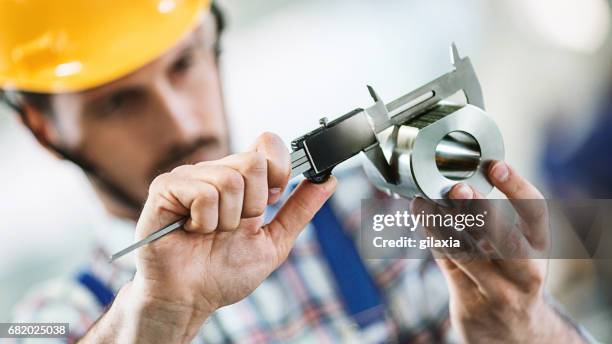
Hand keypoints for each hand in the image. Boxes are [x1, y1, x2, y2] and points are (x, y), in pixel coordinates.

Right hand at [89, 132, 335, 342]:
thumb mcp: (273, 242)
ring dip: (227, 220)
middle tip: (235, 226)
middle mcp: (215, 171)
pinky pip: (203, 192)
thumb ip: (299, 210)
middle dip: (253, 206)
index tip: (272, 200)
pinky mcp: (166, 187)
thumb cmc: (223, 273)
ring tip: (210, 233)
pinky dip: (205, 221)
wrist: (188, 299)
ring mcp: (189, 177)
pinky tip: (192, 231)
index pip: (268, 143)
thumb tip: (329, 180)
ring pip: (230, 180)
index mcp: (241, 179)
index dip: (279, 169)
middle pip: (254, 162)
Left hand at [413, 161, 585, 343]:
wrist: (513, 333)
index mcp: (539, 248)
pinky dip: (432, 235)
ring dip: (442, 222)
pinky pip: (447, 262)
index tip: (494, 165)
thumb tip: (459, 178)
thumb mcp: (516, 250)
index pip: (535, 213)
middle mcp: (525, 272)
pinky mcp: (471, 302)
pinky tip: (420, 214)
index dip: (516, 187)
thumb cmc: (509, 277)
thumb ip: (493, 219)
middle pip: (506, 240)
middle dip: (482, 213)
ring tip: (425, 198)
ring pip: (468, 253)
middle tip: (458, 188)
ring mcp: (499, 291)